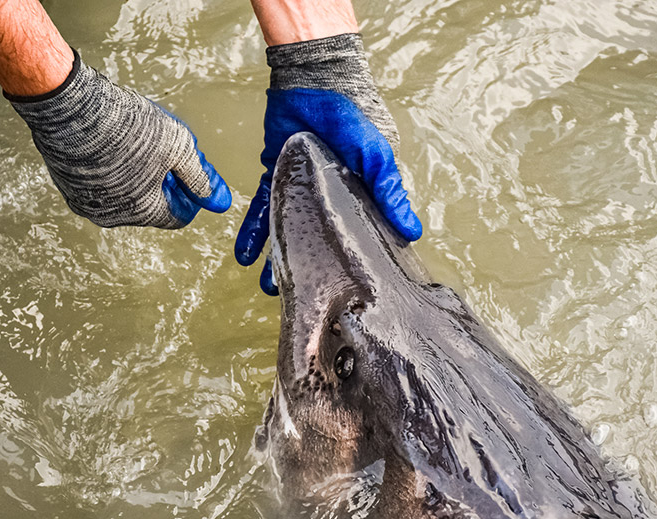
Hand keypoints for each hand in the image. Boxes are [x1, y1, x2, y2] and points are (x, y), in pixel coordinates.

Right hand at [9, 51, 231, 228]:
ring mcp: (85, 201)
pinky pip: (97, 182)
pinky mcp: (67, 184)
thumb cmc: (126, 126)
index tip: (187, 168)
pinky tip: (111, 140)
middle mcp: (111, 215)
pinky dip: (109, 167)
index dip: (189, 191)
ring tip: (134, 139)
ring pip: (123, 193)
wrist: (70, 105)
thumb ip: (201, 177)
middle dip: (163, 180)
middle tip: (163, 148)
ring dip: (136, 173)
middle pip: (150, 205)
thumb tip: (220, 201)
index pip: (178, 216)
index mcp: (142, 212)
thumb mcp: (178, 148)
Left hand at [234, 33, 420, 294]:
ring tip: (269, 289)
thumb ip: (389, 190)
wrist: (310, 80)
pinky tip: (244, 256)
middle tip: (301, 299)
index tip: (348, 293)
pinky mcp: (274, 177)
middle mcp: (330, 198)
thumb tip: (412, 232)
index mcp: (359, 196)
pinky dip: (253, 232)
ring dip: (278, 260)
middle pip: (318, 241)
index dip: (353, 264)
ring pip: (288, 231)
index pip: (358, 237)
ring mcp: (300, 188)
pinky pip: (261, 209)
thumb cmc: (351, 116)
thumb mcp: (375, 153)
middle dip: (310, 270)